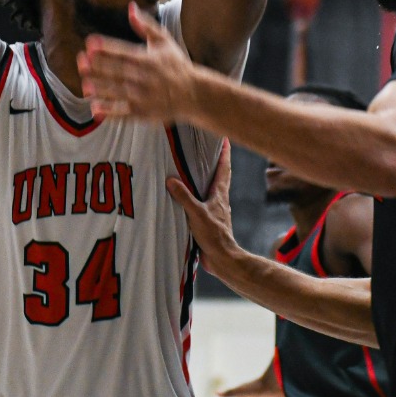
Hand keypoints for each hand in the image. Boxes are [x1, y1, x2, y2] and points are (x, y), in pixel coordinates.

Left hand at [79, 4, 201, 122]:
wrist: (193, 94)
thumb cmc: (176, 65)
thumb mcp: (164, 42)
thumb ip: (146, 26)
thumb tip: (130, 8)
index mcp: (148, 59)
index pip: (124, 52)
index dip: (107, 48)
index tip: (90, 43)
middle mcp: (145, 78)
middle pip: (118, 72)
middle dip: (99, 66)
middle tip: (81, 61)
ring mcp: (143, 97)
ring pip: (118, 92)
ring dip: (101, 89)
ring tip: (85, 84)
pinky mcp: (142, 112)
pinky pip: (123, 113)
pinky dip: (109, 112)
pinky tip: (94, 108)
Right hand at [164, 147, 239, 271]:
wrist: (222, 258)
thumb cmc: (213, 235)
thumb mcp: (196, 213)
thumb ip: (184, 196)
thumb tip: (171, 180)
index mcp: (220, 194)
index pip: (224, 168)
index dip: (224, 153)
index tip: (224, 139)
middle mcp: (220, 200)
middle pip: (220, 176)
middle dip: (217, 162)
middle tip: (210, 148)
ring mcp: (215, 211)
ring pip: (213, 189)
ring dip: (208, 178)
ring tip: (197, 169)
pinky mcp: (210, 222)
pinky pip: (204, 202)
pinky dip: (199, 195)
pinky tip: (189, 197)